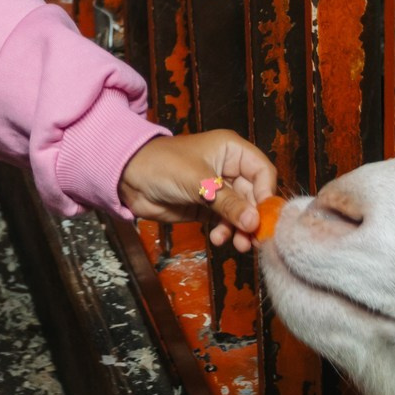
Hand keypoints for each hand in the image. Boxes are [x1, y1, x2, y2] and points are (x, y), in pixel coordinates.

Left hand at [120, 131, 279, 251]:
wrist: (128, 178)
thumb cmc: (162, 165)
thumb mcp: (197, 182)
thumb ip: (227, 202)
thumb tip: (255, 222)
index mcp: (231, 150)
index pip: (263, 172)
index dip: (266, 194)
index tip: (262, 217)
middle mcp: (229, 169)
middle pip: (255, 196)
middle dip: (253, 218)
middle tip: (253, 239)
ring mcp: (218, 190)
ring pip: (242, 212)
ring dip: (241, 229)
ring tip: (238, 244)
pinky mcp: (207, 207)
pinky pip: (226, 222)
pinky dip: (225, 232)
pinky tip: (218, 239)